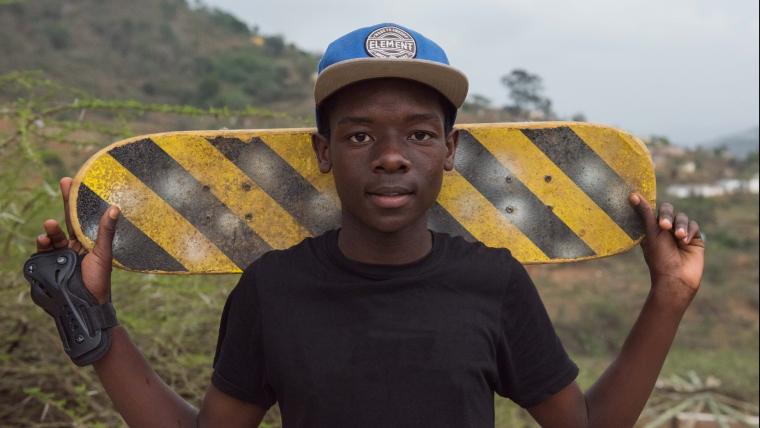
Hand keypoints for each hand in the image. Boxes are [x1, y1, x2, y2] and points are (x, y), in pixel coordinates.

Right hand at [35, 177, 118, 303]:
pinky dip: (42, 244)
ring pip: (53, 236)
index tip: (75, 181)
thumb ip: (106, 232)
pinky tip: (42, 240)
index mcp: (86, 241)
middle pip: (67, 220)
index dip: (77, 200)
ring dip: (50, 229)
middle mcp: (72, 245)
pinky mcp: (48, 264)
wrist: (86, 305)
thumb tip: (115, 208)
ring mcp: (59, 254)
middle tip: (64, 183)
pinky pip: (43, 251)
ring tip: (49, 224)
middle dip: (65, 202)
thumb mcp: (103, 254)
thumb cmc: (98, 281)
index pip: (81, 217)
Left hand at [629, 192, 704, 306]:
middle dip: (668, 216)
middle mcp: (665, 230)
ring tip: (678, 237)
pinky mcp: (694, 239)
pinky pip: (694, 226)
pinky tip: (685, 241)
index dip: (654, 209)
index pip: (653, 209)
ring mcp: (680, 233)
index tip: (651, 210)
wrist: (676, 278)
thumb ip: (645, 213)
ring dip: (680, 225)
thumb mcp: (650, 233)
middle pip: (669, 210)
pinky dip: (689, 231)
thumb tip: (632, 194)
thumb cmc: (659, 257)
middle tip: (665, 226)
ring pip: (682, 217)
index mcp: (650, 229)